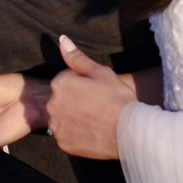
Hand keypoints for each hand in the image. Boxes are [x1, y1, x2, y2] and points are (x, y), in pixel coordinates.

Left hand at [46, 36, 135, 159]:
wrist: (129, 132)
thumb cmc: (117, 99)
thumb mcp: (100, 72)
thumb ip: (77, 57)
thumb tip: (62, 39)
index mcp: (59, 83)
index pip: (66, 79)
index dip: (83, 84)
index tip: (96, 91)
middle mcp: (52, 104)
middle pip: (61, 98)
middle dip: (75, 99)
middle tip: (97, 105)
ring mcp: (56, 125)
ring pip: (62, 116)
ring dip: (73, 116)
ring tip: (95, 119)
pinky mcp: (62, 143)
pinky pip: (65, 134)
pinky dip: (75, 133)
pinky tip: (91, 131)